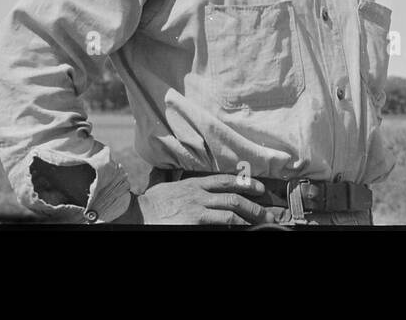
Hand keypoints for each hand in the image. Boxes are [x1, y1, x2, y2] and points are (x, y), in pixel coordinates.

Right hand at [136, 175, 270, 225]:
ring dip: (250, 217)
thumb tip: (184, 175)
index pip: (226, 180)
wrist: (137, 214)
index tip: (261, 188)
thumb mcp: (168, 185)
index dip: (246, 183)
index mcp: (194, 183)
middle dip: (254, 205)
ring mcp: (198, 208)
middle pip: (233, 197)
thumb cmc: (151, 204)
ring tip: (263, 222)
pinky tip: (244, 229)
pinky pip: (221, 224)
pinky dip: (234, 226)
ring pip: (231, 211)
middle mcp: (199, 194)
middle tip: (269, 213)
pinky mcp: (195, 221)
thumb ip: (182, 182)